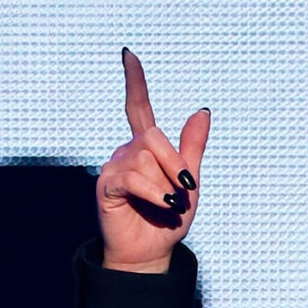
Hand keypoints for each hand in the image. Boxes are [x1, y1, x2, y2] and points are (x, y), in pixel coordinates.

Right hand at [96, 49, 209, 272]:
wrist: (150, 254)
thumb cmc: (168, 220)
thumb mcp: (189, 184)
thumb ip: (193, 149)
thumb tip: (202, 110)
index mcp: (146, 147)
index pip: (138, 106)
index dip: (135, 81)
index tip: (128, 54)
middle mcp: (127, 151)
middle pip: (153, 137)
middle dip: (175, 165)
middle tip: (185, 193)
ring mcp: (114, 167)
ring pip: (144, 160)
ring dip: (164, 187)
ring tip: (168, 207)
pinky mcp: (106, 186)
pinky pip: (131, 178)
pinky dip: (152, 193)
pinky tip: (162, 206)